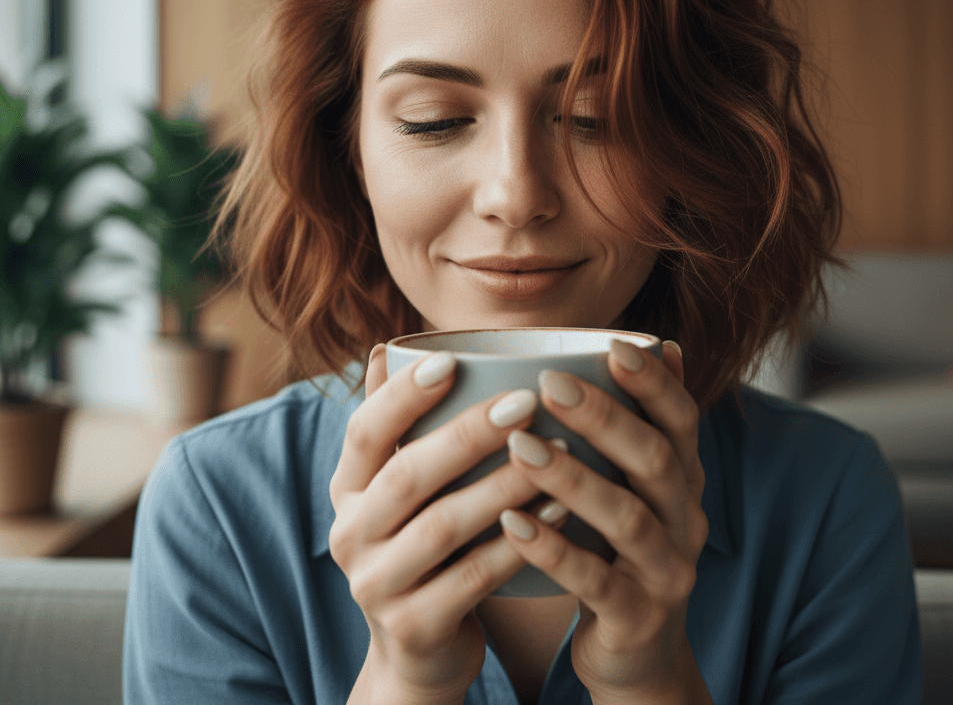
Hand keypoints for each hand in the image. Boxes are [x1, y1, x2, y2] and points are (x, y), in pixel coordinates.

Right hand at [329, 343, 570, 702]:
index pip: (363, 432)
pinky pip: (475, 577)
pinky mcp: (415, 626)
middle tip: (526, 400)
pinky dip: (520, 541)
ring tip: (557, 449)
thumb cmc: (423, 542)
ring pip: (445, 526)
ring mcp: (378, 586)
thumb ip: (397, 425)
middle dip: (468, 434)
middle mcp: (350, 535)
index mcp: (347, 490)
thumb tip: (385, 348)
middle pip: (408, 475)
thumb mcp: (397, 489)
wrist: (419, 648)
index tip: (450, 359)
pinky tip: (561, 509)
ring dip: (504, 484)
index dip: (402, 395)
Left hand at [497, 339, 711, 704]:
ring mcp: (667, 573)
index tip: (612, 345)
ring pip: (627, 519)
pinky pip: (595, 583)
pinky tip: (512, 522)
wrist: (639, 652)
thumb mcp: (639, 486)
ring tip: (519, 445)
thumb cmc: (621, 547)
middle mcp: (686, 521)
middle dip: (604, 418)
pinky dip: (553, 550)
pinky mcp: (637, 620)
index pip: (682, 420)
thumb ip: (644, 422)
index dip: (653, 383)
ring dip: (572, 479)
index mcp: (683, 480)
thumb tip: (664, 345)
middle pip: (656, 461)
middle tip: (549, 383)